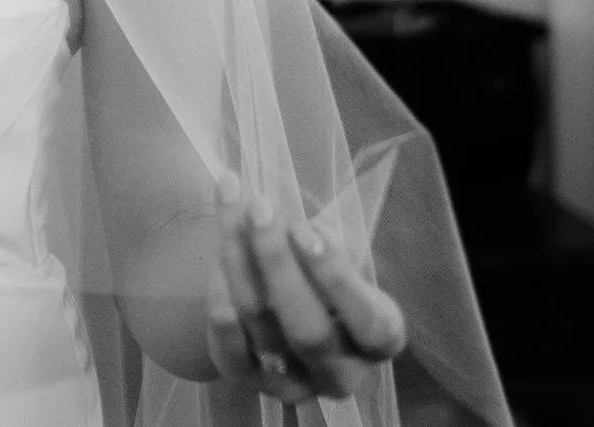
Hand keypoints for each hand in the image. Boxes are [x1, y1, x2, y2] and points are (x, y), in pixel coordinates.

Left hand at [203, 175, 406, 404]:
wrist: (286, 308)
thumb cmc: (325, 273)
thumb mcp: (341, 255)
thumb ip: (330, 245)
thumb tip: (309, 232)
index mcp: (379, 339)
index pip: (369, 322)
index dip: (336, 276)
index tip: (303, 228)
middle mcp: (341, 373)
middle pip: (307, 330)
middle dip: (277, 261)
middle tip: (258, 208)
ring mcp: (296, 385)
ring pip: (262, 326)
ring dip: (240, 261)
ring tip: (231, 207)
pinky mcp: (251, 383)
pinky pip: (231, 355)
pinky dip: (220, 308)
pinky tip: (215, 264)